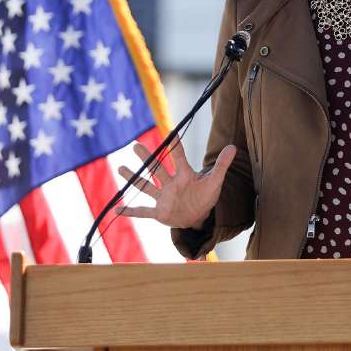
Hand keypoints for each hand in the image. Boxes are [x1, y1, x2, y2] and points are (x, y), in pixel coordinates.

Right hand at [116, 143, 235, 229]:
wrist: (199, 217)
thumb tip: (233, 147)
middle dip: (147, 158)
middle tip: (135, 145)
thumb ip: (222, 165)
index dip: (175, 146)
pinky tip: (116, 208)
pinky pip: (142, 211)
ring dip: (134, 179)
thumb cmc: (206, 196)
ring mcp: (163, 197)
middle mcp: (171, 184)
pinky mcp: (159, 212)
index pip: (179, 157)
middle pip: (157, 169)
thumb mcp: (216, 182)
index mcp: (185, 175)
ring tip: (121, 168)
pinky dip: (130, 211)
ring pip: (146, 186)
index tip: (169, 133)